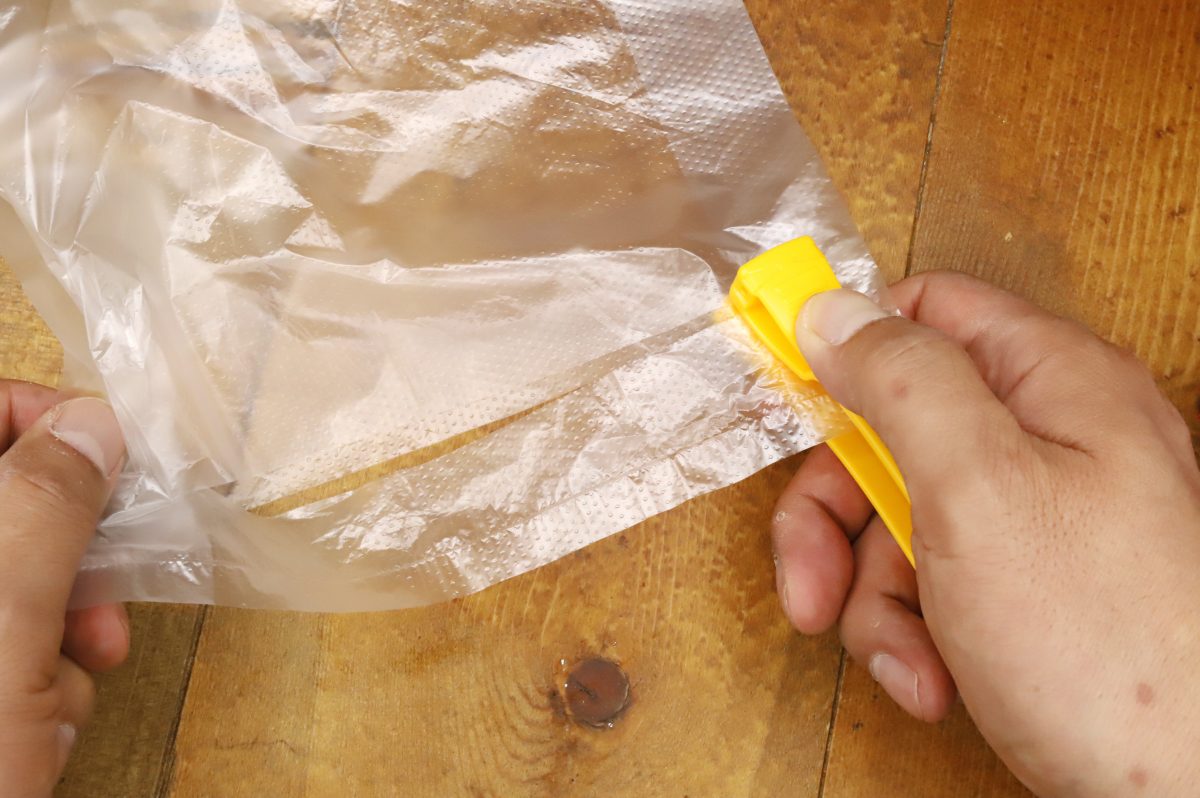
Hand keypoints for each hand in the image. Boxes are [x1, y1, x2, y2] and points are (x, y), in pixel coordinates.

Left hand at [0, 382, 128, 796]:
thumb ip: (45, 505)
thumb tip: (92, 423)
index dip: (42, 420)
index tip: (110, 460)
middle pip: (6, 503)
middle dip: (66, 549)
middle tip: (102, 597)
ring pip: (18, 575)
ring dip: (64, 626)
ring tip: (64, 686)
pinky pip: (13, 636)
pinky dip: (42, 673)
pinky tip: (40, 721)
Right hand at [771, 272, 1199, 796]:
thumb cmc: (1108, 647)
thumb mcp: (978, 488)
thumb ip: (902, 381)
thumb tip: (832, 310)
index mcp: (1054, 384)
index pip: (928, 312)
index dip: (851, 347)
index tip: (788, 395)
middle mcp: (1050, 440)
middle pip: (893, 431)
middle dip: (839, 514)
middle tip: (812, 576)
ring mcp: (1039, 518)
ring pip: (898, 520)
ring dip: (872, 595)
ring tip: (903, 656)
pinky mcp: (1025, 589)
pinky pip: (930, 583)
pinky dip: (911, 634)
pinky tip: (932, 678)